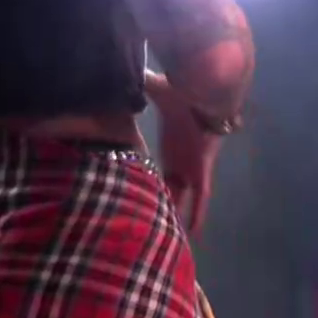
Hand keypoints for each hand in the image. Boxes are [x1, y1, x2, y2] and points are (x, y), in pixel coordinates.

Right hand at [151, 81, 222, 236]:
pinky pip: (201, 197)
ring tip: (172, 237)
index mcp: (170, 147)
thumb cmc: (181, 94)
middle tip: (154, 222)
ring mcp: (192, 168)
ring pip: (185, 197)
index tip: (141, 192)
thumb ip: (136, 89)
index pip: (160, 170)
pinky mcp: (202, 171)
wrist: (204, 94)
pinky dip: (199, 214)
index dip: (153, 181)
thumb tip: (113, 80)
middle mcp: (180, 160)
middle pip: (172, 188)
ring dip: (179, 214)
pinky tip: (195, 233)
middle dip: (166, 202)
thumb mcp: (153, 91)